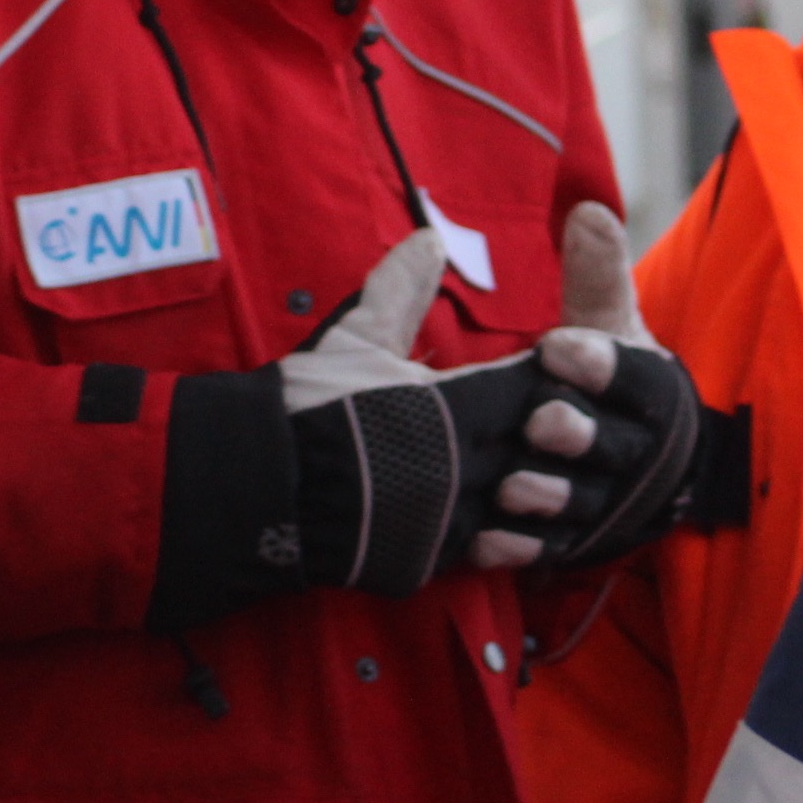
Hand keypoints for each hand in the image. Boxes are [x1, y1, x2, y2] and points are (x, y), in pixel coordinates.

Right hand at [279, 231, 613, 595]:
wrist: (256, 484)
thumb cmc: (308, 405)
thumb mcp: (358, 339)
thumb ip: (402, 289)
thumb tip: (431, 237)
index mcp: (459, 410)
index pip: (536, 388)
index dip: (543, 376)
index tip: (542, 366)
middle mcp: (466, 472)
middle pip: (541, 450)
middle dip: (545, 432)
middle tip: (545, 416)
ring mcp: (449, 526)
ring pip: (519, 507)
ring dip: (521, 484)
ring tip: (513, 465)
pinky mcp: (426, 565)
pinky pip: (479, 550)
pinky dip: (489, 529)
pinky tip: (484, 511)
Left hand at [486, 201, 705, 573]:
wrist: (637, 458)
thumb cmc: (608, 376)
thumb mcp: (607, 323)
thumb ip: (595, 275)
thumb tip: (586, 210)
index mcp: (646, 388)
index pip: (637, 378)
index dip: (602, 365)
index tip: (556, 347)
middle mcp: (632, 449)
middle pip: (612, 447)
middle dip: (578, 434)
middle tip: (538, 420)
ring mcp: (604, 501)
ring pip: (581, 504)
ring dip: (549, 496)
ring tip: (511, 486)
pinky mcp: (574, 541)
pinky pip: (549, 551)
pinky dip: (520, 548)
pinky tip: (485, 540)